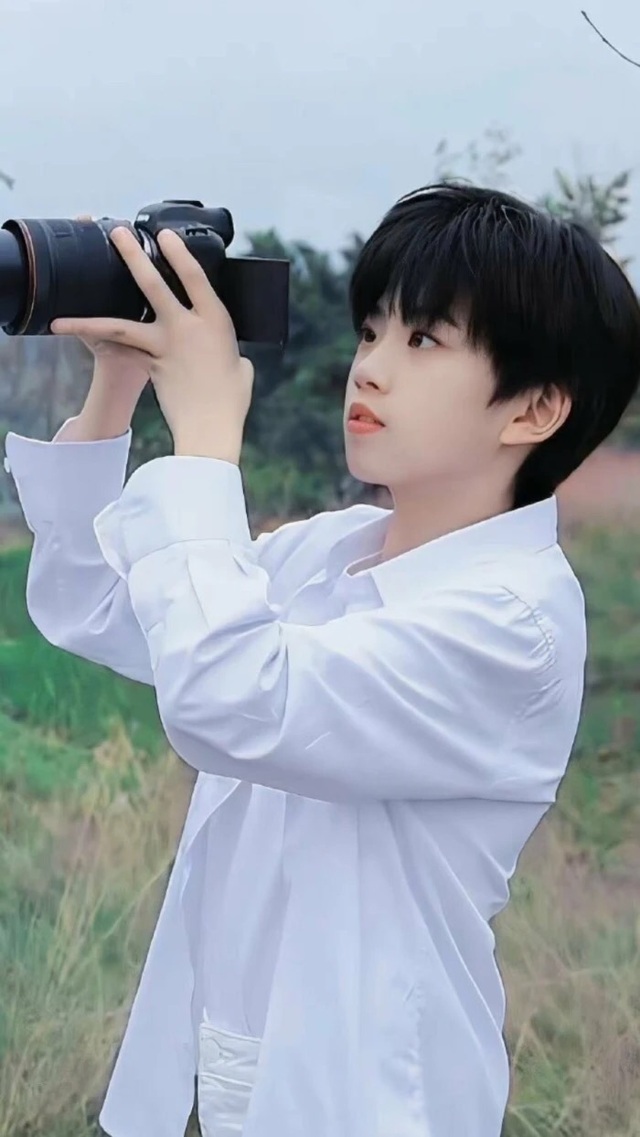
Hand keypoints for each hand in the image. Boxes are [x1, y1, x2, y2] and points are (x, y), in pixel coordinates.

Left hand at [50, 226, 254, 448]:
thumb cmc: (232, 399)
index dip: (178, 253)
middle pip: (153, 285)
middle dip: (133, 256)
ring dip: (92, 316)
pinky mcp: (151, 367)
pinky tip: (86, 343)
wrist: (213, 427)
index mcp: (216, 321)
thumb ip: (232, 353)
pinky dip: (108, 349)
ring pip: (122, 324)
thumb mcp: (241, 367)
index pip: (195, 277)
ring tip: (67, 312)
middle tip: (117, 234)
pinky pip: (126, 353)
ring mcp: (165, 347)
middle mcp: (187, 328)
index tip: (162, 235)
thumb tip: (230, 355)